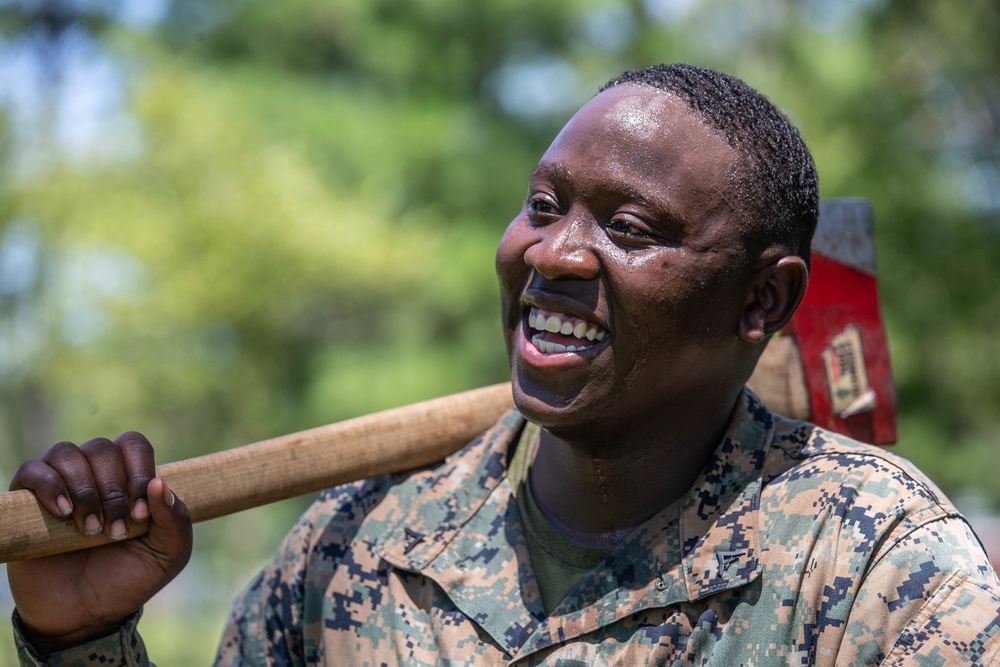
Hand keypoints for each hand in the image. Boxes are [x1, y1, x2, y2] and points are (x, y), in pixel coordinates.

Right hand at [7, 432, 192, 653]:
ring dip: (84, 490)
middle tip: (117, 531)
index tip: (141, 515)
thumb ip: (176, 520)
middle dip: (114, 490)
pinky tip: (63, 512)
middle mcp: (94, 474)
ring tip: (90, 529)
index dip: (139, 472)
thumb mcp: (168, 554)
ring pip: (67, 453)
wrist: (85, 615)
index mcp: (129, 477)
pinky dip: (50, 485)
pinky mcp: (26, 502)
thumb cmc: (129, 578)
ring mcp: (59, 485)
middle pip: (102, 449)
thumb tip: (160, 483)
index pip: (133, 445)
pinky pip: (32, 470)